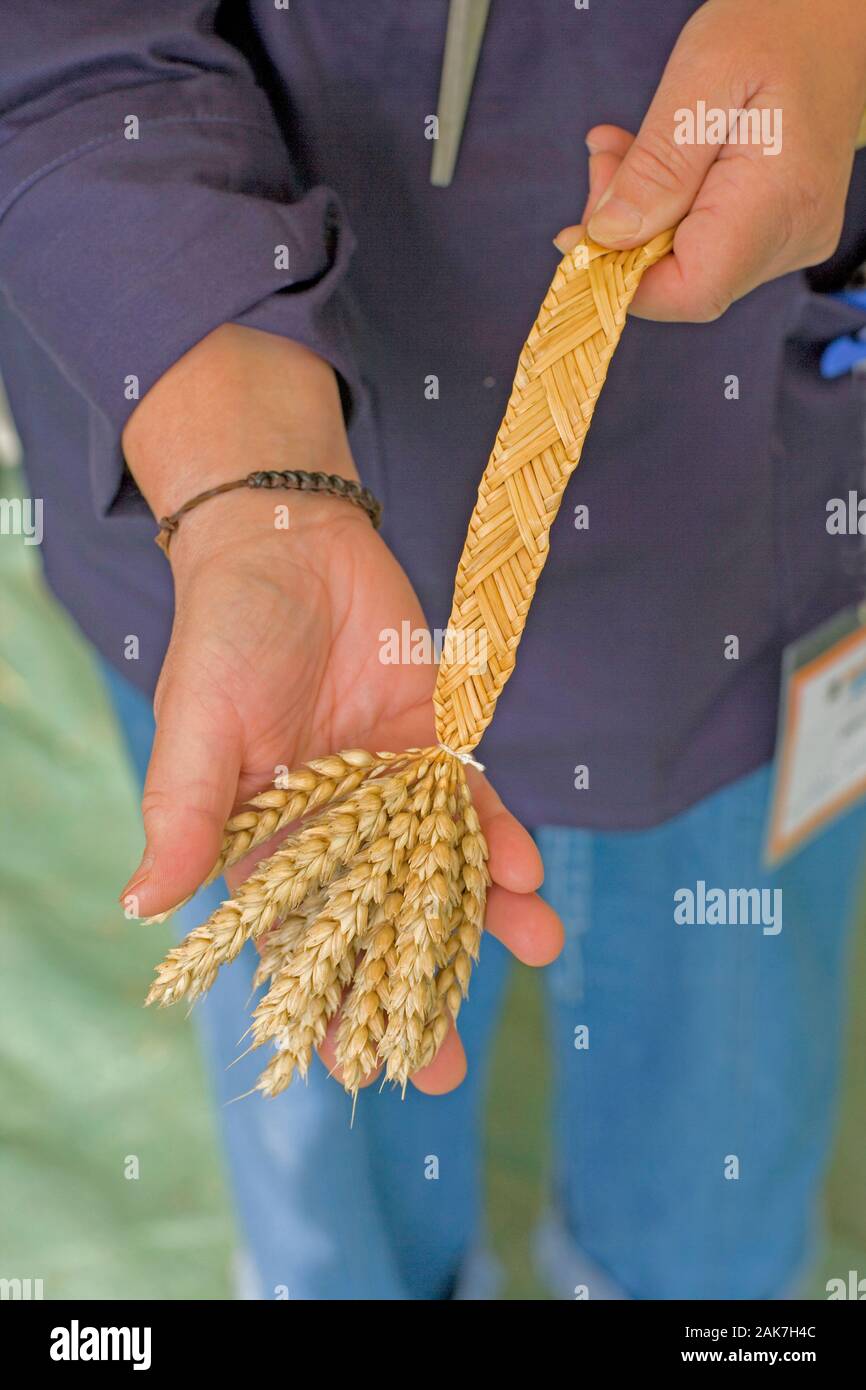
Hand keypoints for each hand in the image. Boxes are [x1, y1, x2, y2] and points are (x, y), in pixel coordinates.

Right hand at [119, 325, 562, 1093]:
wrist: (290, 542)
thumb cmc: (224, 635)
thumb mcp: (196, 727)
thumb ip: (182, 815)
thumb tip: (142, 906)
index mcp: (267, 841)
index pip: (298, 942)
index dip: (327, 1005)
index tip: (361, 1069)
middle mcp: (336, 830)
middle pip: (381, 925)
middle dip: (416, 988)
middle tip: (451, 1063)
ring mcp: (391, 791)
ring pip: (442, 871)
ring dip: (486, 913)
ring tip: (536, 945)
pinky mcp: (434, 744)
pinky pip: (473, 803)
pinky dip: (500, 834)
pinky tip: (527, 866)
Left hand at [555, 0, 865, 320]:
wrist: (833, 14)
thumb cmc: (778, 23)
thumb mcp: (705, 74)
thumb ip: (658, 164)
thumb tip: (609, 237)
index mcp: (780, 203)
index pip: (690, 292)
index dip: (623, 280)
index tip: (578, 235)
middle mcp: (793, 236)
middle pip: (684, 280)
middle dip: (624, 235)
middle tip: (601, 161)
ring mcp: (790, 238)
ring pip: (689, 262)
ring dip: (639, 214)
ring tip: (618, 149)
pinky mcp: (780, 229)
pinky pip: (706, 241)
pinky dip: (665, 207)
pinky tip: (647, 160)